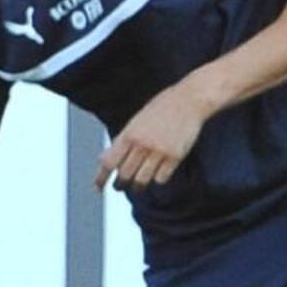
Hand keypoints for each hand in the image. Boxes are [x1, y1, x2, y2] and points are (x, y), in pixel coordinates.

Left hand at [95, 83, 211, 191]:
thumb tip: (106, 159)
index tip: (97, 187)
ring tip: (137, 186)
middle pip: (124, 175)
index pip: (109, 161)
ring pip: (142, 180)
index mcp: (130, 133)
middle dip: (120, 184)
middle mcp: (142, 144)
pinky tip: (158, 174)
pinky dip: (158, 179)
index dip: (101, 177)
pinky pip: (161, 178)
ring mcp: (159, 151)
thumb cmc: (162, 107)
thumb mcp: (137, 120)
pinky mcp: (175, 156)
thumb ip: (123, 139)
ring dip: (138, 186)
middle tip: (120, 186)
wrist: (189, 100)